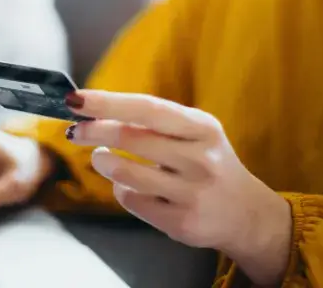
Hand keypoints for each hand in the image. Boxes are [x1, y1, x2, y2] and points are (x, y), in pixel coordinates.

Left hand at [65, 90, 292, 284]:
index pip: (148, 108)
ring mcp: (193, 192)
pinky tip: (127, 185)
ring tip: (100, 158)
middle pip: (131, 137)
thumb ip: (153, 121)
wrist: (246, 213)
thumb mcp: (194, 133)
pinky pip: (132, 200)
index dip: (107, 103)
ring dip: (103, 162)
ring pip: (126, 172)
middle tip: (76, 131)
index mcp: (203, 128)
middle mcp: (201, 158)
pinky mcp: (182, 222)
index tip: (76, 100)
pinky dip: (120, 190)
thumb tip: (94, 110)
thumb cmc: (206, 162)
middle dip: (94, 131)